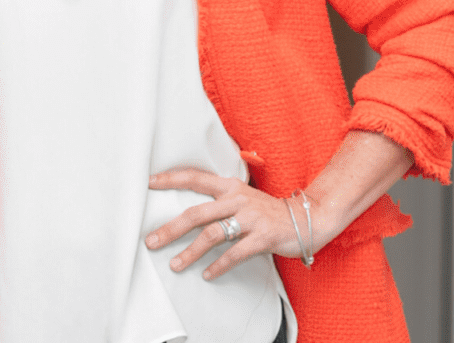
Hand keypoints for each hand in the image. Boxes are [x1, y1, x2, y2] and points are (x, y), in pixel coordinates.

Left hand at [144, 168, 325, 280]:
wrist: (304, 217)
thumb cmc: (266, 210)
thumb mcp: (242, 196)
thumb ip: (219, 199)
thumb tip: (188, 210)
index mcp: (229, 186)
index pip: (195, 178)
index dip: (171, 179)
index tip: (149, 182)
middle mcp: (237, 199)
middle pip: (196, 213)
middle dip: (171, 228)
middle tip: (151, 241)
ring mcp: (250, 218)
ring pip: (212, 235)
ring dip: (191, 252)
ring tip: (175, 264)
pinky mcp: (262, 237)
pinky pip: (235, 253)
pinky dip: (219, 265)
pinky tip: (207, 274)